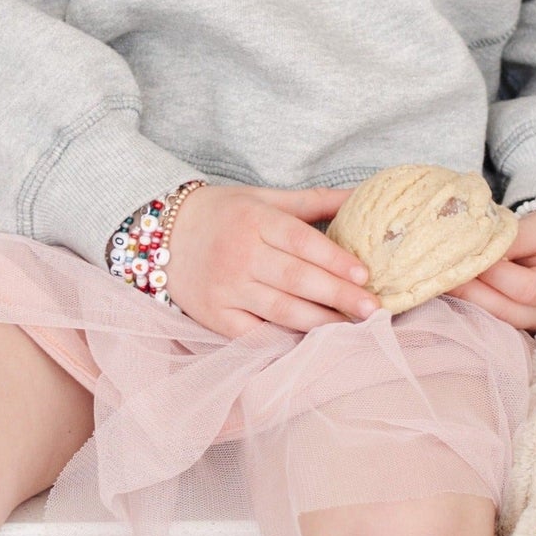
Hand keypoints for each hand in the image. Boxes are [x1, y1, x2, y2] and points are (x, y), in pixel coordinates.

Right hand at [162, 183, 385, 338]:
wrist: (163, 233)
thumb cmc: (225, 214)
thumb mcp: (265, 199)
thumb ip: (314, 200)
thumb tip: (363, 193)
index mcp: (255, 221)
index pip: (302, 242)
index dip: (335, 260)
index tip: (366, 274)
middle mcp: (239, 255)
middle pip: (297, 279)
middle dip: (339, 295)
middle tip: (373, 307)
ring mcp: (226, 288)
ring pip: (281, 310)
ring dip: (320, 321)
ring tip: (352, 327)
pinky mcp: (214, 316)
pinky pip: (254, 334)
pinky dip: (283, 340)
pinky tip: (311, 342)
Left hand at [441, 209, 535, 332]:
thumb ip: (513, 238)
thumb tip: (478, 248)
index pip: (521, 288)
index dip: (489, 273)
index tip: (463, 254)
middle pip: (503, 310)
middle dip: (468, 290)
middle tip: (439, 271)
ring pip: (495, 320)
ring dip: (465, 301)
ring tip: (440, 280)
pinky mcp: (522, 326)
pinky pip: (494, 321)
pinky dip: (472, 307)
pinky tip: (453, 290)